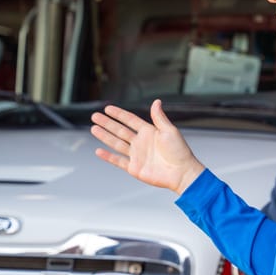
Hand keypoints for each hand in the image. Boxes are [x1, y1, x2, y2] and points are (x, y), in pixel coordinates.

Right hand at [90, 100, 204, 194]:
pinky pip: (118, 161)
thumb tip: (156, 101)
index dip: (119, 114)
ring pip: (117, 144)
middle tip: (95, 116)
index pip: (131, 120)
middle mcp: (142, 143)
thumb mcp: (170, 131)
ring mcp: (137, 155)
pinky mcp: (135, 168)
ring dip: (105, 136)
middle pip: (120, 130)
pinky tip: (99, 151)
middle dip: (107, 123)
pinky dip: (108, 156)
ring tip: (93, 128)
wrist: (181, 173)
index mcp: (150, 132)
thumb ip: (159, 117)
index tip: (107, 108)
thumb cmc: (179, 152)